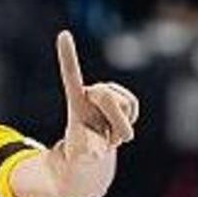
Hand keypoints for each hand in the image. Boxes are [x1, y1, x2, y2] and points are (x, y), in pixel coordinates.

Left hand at [56, 30, 138, 158]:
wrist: (89, 162)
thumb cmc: (79, 159)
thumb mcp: (78, 160)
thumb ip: (84, 154)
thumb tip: (92, 152)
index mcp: (75, 104)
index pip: (71, 77)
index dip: (68, 57)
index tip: (63, 34)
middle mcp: (90, 94)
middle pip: (110, 96)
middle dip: (115, 119)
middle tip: (110, 141)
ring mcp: (107, 96)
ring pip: (127, 104)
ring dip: (122, 127)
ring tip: (109, 137)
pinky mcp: (122, 101)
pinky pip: (134, 107)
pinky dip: (129, 121)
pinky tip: (118, 131)